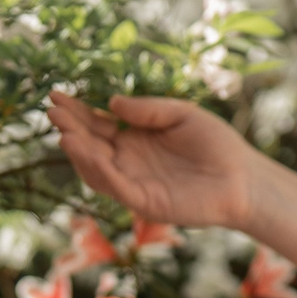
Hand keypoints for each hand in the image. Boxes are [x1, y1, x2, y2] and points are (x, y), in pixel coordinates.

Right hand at [46, 92, 259, 230]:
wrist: (244, 178)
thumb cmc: (217, 145)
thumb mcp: (181, 115)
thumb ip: (148, 110)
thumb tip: (112, 103)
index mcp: (134, 140)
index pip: (97, 125)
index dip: (76, 111)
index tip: (55, 95)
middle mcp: (129, 162)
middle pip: (90, 145)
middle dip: (70, 128)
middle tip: (52, 110)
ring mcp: (134, 184)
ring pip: (96, 169)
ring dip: (78, 151)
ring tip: (64, 131)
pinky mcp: (145, 202)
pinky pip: (116, 186)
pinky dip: (99, 170)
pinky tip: (87, 151)